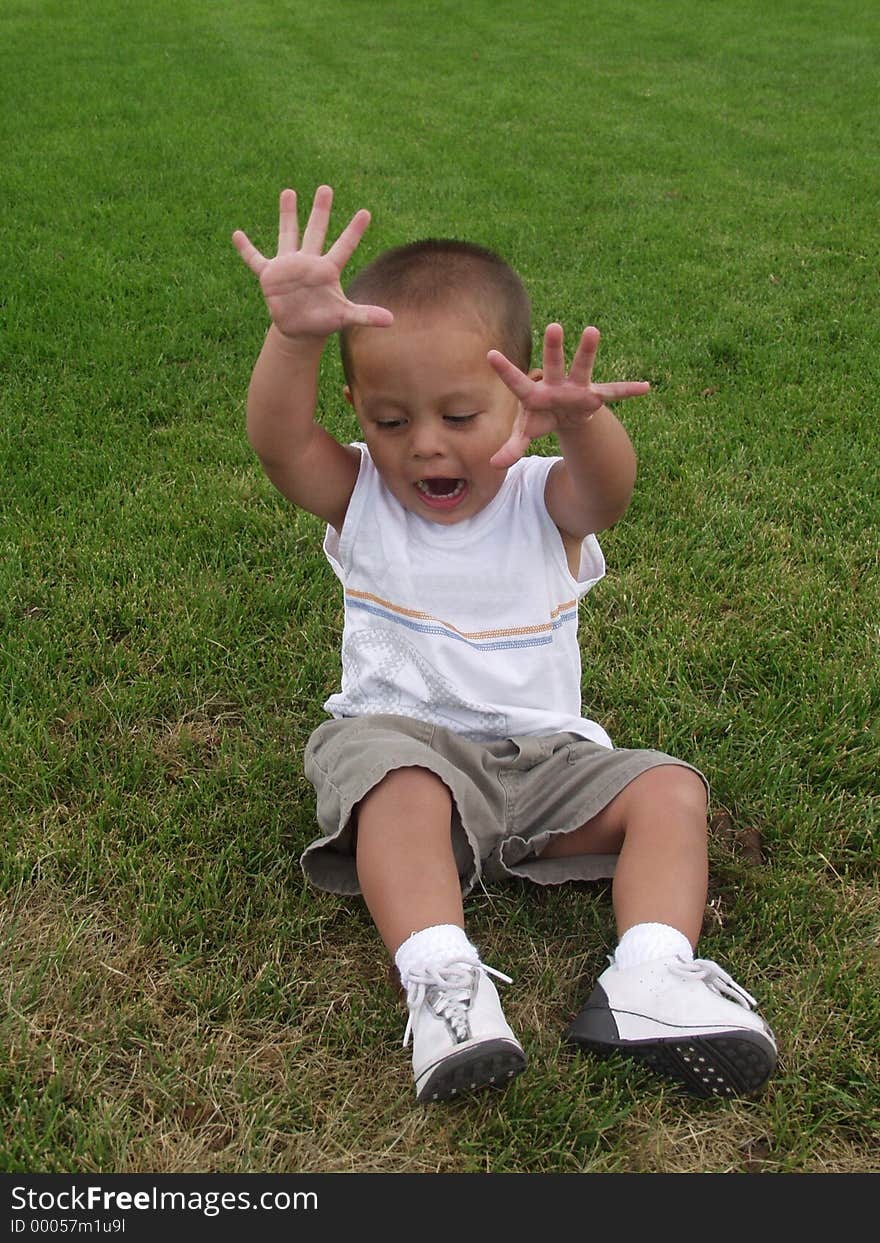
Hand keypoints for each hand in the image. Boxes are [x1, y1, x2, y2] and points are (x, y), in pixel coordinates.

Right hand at [232, 185, 393, 340]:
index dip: (355, 231)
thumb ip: (366, 315)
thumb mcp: (344, 317)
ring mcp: (288, 266)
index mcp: (327, 270)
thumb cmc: (323, 321)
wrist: (300, 329)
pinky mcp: (270, 275)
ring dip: (287, 215)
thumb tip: (392, 320)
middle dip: (320, 211)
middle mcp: (308, 262)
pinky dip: (245, 249)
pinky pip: (255, 259)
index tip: (366, 212)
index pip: (344, 246)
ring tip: (289, 192)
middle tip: (326, 188)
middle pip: (316, 231)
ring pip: (288, 235)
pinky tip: (236, 234)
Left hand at [487, 324, 648, 467]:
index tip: (490, 355)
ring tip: (592, 330)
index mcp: (535, 394)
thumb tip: (493, 464)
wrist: (562, 412)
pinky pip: (613, 392)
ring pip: (582, 367)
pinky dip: (628, 391)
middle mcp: (556, 384)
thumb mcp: (526, 433)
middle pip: (553, 365)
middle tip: (553, 327)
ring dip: (587, 351)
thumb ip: (512, 447)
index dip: (505, 371)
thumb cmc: (540, 418)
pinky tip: (644, 387)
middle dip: (553, 348)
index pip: (517, 382)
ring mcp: (576, 387)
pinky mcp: (594, 395)